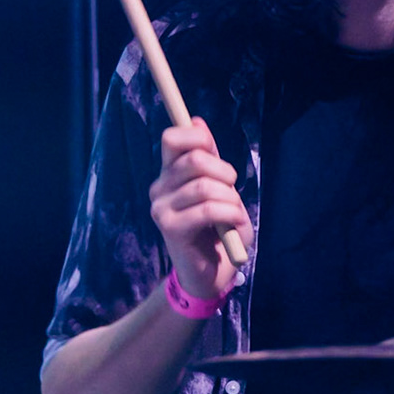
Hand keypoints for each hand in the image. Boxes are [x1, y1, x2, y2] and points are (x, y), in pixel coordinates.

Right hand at [147, 117, 251, 302]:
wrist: (213, 272)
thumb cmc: (220, 229)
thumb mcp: (222, 187)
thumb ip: (210, 157)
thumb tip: (197, 121)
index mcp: (170, 173)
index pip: (172, 138)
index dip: (197, 137)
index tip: (213, 150)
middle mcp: (159, 188)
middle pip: (193, 159)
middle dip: (224, 171)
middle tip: (233, 189)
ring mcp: (161, 208)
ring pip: (204, 185)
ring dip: (230, 198)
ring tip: (234, 213)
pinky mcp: (170, 227)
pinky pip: (207, 209)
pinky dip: (229, 213)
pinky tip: (233, 223)